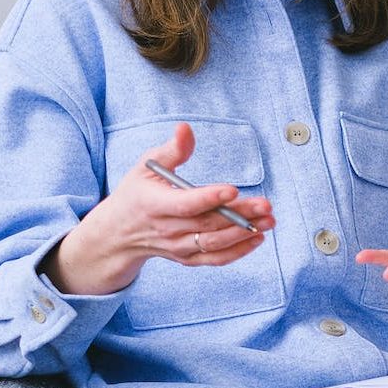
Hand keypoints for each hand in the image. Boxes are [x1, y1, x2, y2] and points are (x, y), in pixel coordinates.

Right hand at [41, 122, 275, 294]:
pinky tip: (257, 238)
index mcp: (154, 205)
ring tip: (269, 220)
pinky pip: (214, 259)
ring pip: (214, 243)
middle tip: (265, 204)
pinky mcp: (186, 258)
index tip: (232, 189)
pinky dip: (237, 252)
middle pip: (207, 224)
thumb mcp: (146, 166)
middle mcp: (166, 230)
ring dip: (243, 234)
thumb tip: (186, 128)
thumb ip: (171, 149)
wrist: (119, 234)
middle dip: (239, 215)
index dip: (209, 198)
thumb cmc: (136, 193)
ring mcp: (177, 247)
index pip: (185, 204)